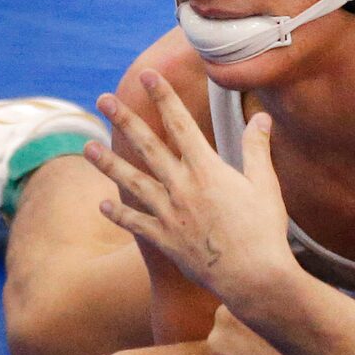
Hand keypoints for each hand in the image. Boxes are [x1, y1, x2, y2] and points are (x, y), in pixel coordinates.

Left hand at [85, 73, 296, 307]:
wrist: (253, 278)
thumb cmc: (265, 232)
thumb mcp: (266, 186)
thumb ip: (256, 150)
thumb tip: (260, 119)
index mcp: (207, 170)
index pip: (181, 124)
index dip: (164, 97)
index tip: (149, 76)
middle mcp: (182, 188)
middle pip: (147, 146)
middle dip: (125, 119)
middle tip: (103, 99)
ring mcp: (170, 214)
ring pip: (133, 182)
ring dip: (108, 163)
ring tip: (88, 147)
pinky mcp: (166, 240)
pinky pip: (137, 224)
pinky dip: (120, 214)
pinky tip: (104, 205)